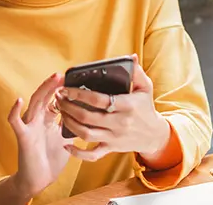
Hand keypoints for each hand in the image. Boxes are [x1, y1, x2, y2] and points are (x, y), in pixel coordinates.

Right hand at [7, 73, 73, 199]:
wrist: (39, 179)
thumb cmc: (52, 159)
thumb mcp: (67, 138)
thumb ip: (73, 124)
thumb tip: (90, 113)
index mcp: (48, 120)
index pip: (54, 99)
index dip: (62, 89)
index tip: (73, 79)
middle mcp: (38, 120)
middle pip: (45, 97)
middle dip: (53, 85)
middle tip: (63, 74)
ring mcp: (29, 127)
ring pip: (34, 104)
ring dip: (43, 90)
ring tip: (52, 79)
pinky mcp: (23, 137)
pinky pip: (16, 122)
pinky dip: (14, 111)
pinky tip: (18, 100)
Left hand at [56, 54, 170, 162]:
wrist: (154, 135)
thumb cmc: (146, 108)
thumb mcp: (146, 88)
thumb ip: (137, 72)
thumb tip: (132, 57)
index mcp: (127, 105)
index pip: (100, 100)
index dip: (80, 94)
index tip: (66, 88)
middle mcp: (120, 123)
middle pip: (88, 117)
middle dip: (69, 107)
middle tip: (59, 98)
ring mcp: (114, 138)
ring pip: (86, 134)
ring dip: (69, 124)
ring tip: (61, 112)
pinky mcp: (111, 149)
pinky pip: (92, 155)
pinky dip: (78, 153)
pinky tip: (66, 144)